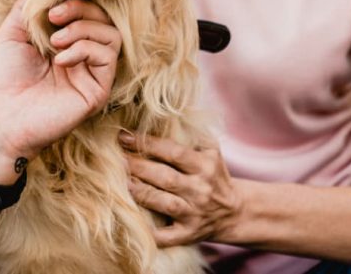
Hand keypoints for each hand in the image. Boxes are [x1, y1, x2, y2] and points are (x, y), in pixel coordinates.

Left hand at [0, 0, 120, 181]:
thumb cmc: (1, 81)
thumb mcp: (10, 35)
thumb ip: (28, 9)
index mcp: (63, 42)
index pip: (85, 10)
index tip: (52, 3)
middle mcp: (81, 56)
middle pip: (103, 18)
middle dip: (80, 9)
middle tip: (55, 16)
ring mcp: (91, 73)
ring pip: (111, 35)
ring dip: (83, 29)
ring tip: (56, 41)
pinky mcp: (97, 90)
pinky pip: (108, 57)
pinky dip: (85, 49)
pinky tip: (60, 60)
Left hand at [121, 133, 241, 246]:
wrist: (235, 211)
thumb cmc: (214, 175)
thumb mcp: (210, 150)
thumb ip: (190, 134)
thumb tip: (161, 113)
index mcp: (205, 165)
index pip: (174, 152)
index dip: (147, 144)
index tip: (123, 136)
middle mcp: (201, 190)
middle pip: (165, 177)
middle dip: (138, 167)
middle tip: (116, 158)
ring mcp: (195, 214)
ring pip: (164, 204)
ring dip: (141, 193)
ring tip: (121, 182)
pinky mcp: (189, 234)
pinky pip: (168, 237)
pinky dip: (152, 233)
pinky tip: (133, 222)